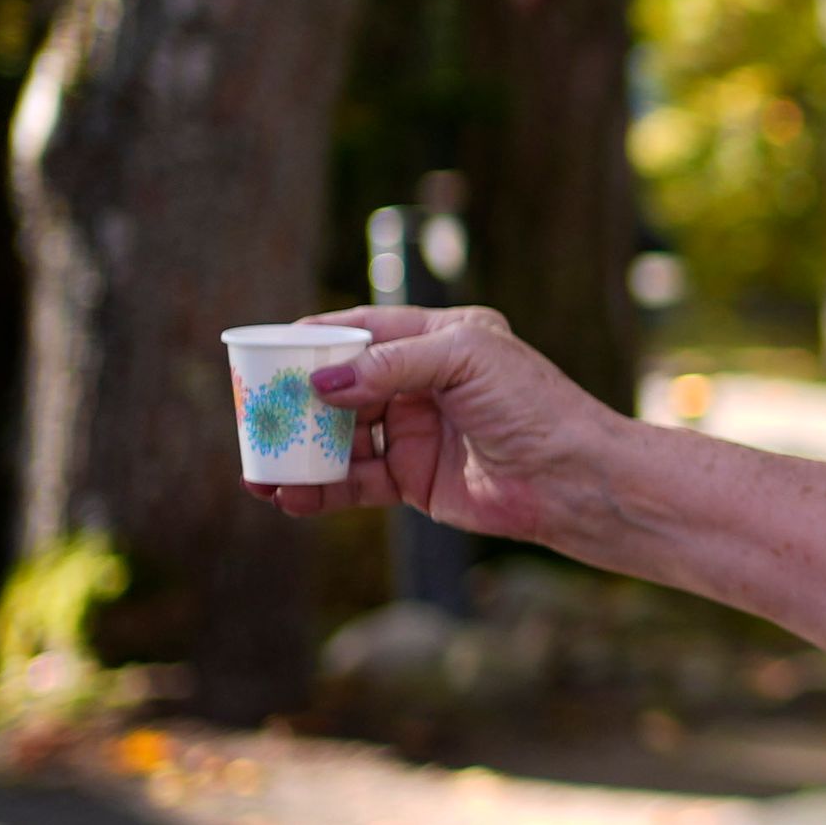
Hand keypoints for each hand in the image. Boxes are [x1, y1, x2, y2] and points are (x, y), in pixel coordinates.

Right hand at [242, 306, 618, 546]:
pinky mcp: (414, 478)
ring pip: (340, 437)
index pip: (364, 329)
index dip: (316, 338)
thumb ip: (391, 365)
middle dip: (295, 401)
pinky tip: (288, 495)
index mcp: (441, 339)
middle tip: (252, 413)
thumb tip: (322, 384)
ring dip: (298, 450)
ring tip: (257, 467)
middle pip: (341, 386)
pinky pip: (353, 481)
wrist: (574, 478)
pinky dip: (319, 489)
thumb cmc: (534, 406)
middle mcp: (424, 383)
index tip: (267, 347)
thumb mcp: (465, 361)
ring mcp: (415, 431)